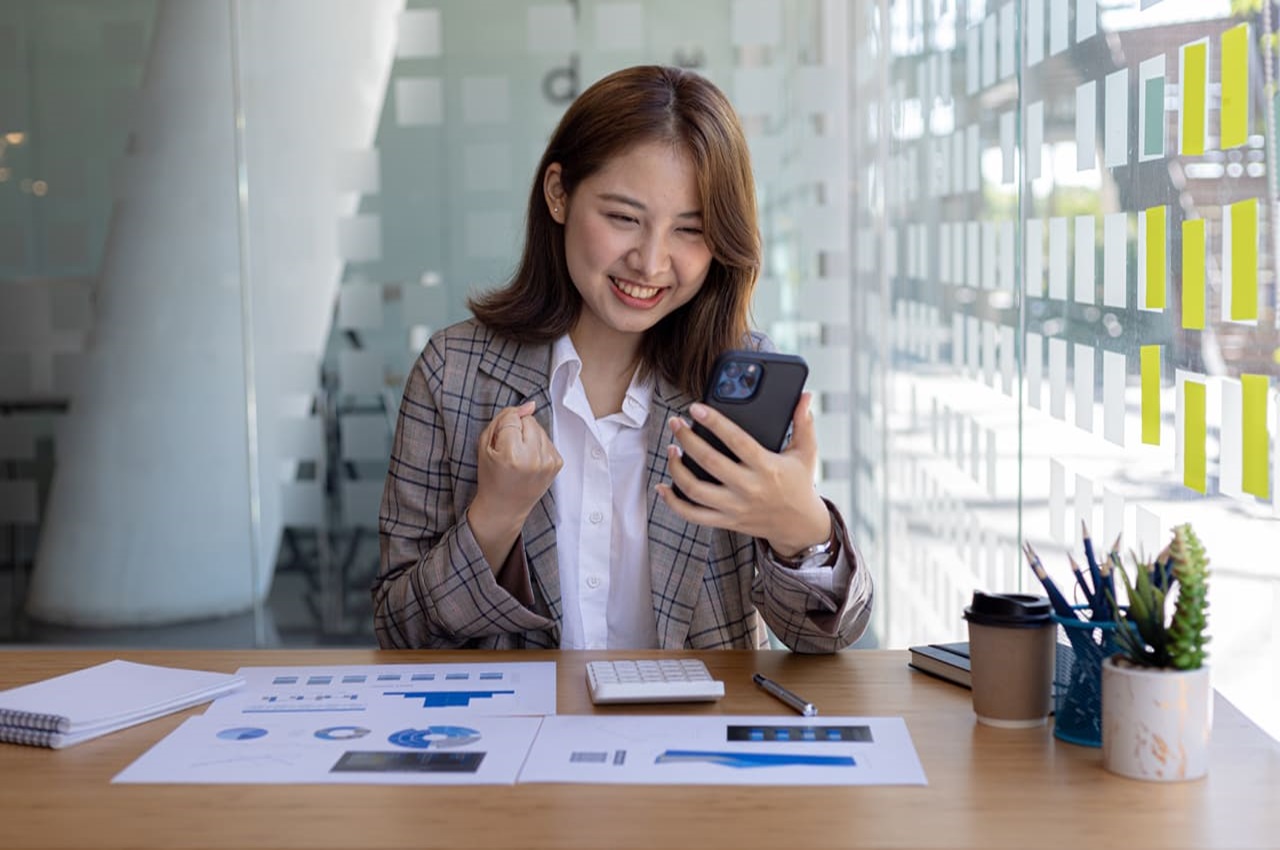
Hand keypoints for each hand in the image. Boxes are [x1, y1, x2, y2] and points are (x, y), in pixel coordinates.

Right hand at [468, 401, 562, 568]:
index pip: (512, 418)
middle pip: (529, 420)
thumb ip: (504, 419)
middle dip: (518, 430)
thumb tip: (530, 405)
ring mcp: (548, 462)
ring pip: (540, 428)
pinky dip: (538, 446)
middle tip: (509, 450)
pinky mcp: (557, 464)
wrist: (505, 506)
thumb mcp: (485, 445)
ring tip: (519, 456)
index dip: (503, 427)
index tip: (499, 444)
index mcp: (512, 454)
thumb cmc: (491, 475)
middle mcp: (533, 458)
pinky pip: (547, 440)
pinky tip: (529, 461)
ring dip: (529, 437)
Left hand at [656, 392, 830, 557]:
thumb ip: (803, 423)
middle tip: (676, 423)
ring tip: (672, 449)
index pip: (737, 441)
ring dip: (677, 469)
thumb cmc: (799, 483)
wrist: (800, 526)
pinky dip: (673, 503)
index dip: (714, 422)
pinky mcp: (726, 521)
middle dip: (688, 439)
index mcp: (767, 467)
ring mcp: (735, 507)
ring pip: (696, 490)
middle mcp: (749, 488)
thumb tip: (805, 395)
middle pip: (709, 462)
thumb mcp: (806, 452)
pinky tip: (663, 486)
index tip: (695, 407)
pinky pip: (693, 515)